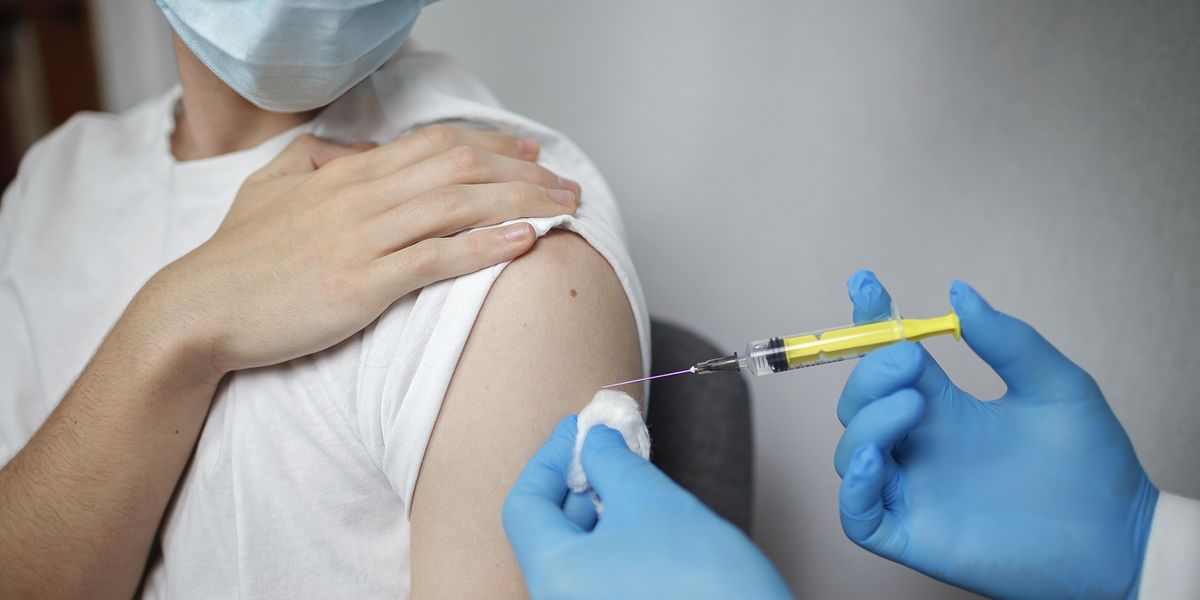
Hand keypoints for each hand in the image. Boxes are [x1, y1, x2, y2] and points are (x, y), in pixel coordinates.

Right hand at [141, 125, 579, 374]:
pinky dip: (483, 246)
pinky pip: (435, 258)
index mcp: (345, 175)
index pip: (435, 144)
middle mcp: (361, 197)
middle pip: (460, 168)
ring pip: (457, 206)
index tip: (530, 152)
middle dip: (523, 173)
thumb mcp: (270, 188)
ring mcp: (363, 239)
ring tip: (564, 208)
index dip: (491, 145)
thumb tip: (358, 152)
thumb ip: (317, 161)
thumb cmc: (236, 257)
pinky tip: (524, 241)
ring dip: (520, 203)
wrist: (198, 311)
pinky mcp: (362, 284)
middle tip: (567, 184)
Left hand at [503, 416, 791, 599]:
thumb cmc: (706, 581)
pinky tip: (643, 524)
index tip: (577, 429)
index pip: (525, 505)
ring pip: (575, 554)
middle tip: (607, 448)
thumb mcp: (650, 501)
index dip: (550, 458)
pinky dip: (610, 542)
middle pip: (548, 531)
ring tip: (632, 484)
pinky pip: (596, 576)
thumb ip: (611, 461)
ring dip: (597, 511)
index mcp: (554, 577)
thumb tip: (595, 440)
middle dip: (577, 483)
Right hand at [835, 271, 1158, 598]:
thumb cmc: (1094, 463)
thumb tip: (958, 292)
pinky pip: (856, 513)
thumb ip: (1007, 340)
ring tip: (914, 405)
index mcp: (944, 405)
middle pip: (859, 401)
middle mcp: (919, 444)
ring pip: (851, 451)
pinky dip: (854, 485)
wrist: (1118, 538)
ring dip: (867, 422)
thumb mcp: (1056, 386)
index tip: (866, 284)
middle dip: (870, 372)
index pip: (887, 357)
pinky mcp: (911, 535)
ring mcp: (912, 489)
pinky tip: (878, 460)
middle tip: (911, 360)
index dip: (870, 320)